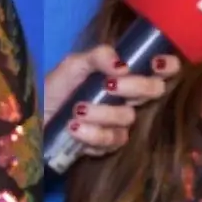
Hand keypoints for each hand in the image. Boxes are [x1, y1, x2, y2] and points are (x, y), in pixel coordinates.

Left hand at [44, 45, 179, 157]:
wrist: (34, 117)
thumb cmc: (55, 87)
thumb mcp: (73, 64)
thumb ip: (99, 56)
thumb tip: (123, 65)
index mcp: (122, 74)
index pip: (158, 68)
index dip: (167, 66)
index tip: (156, 63)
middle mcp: (127, 98)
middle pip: (154, 91)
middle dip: (135, 87)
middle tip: (109, 86)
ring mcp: (119, 123)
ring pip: (128, 118)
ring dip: (101, 113)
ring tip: (76, 110)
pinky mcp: (107, 145)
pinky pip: (111, 140)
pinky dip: (91, 134)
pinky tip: (73, 128)